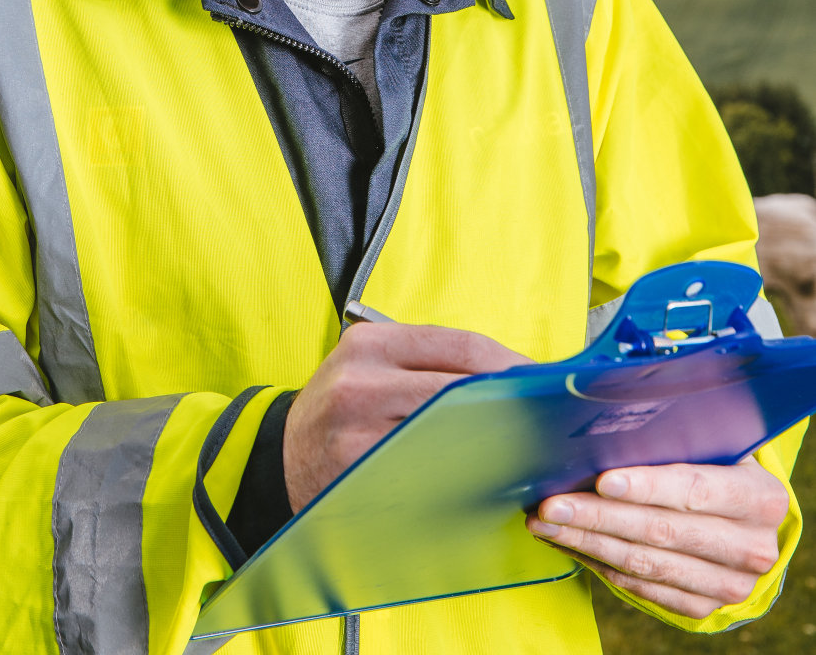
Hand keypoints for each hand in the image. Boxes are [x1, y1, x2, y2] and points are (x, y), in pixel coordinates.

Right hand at [283, 321, 529, 513]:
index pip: (460, 345)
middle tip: (544, 421)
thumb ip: (426, 363)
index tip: (543, 380)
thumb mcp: (369, 364)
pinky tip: (479, 478)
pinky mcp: (360, 477)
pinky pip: (426, 475)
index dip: (511, 363)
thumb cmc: (338, 408)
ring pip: (449, 436)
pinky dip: (459, 476)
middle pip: (461, 390)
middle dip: (508, 406)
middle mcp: (361, 381)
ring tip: (520, 449)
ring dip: (491, 444)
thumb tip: (508, 375)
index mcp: (371, 344)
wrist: (277, 457)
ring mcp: (358, 433)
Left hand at [527, 455, 788, 618]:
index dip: (647, 486)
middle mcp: (752, 548)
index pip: (695, 489)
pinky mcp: (703, 605)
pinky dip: (599, 562)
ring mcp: (729, 584)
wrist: (744, 518)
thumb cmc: (716, 461)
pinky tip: (569, 541)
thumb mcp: (712, 440)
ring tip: (545, 522)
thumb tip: (604, 417)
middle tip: (550, 504)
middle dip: (598, 517)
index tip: (601, 481)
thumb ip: (674, 432)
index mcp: (760, 497)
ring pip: (644, 563)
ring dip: (587, 542)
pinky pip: (640, 586)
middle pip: (661, 531)